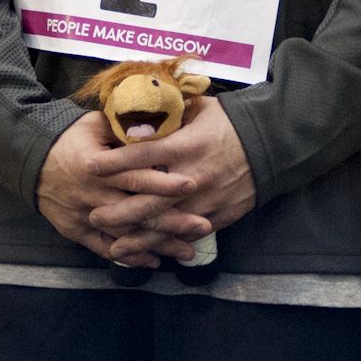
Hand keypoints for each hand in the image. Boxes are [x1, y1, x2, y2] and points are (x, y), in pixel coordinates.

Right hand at [37, 108, 198, 265]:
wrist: (29, 158)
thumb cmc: (69, 137)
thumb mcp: (95, 124)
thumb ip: (125, 129)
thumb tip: (160, 125)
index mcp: (97, 166)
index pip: (135, 176)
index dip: (164, 182)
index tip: (192, 185)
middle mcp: (92, 194)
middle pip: (136, 212)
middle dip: (171, 221)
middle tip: (203, 226)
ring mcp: (83, 215)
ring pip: (125, 235)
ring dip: (158, 245)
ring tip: (188, 251)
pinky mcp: (76, 230)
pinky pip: (104, 248)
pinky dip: (130, 257)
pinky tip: (154, 261)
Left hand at [86, 98, 255, 263]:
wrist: (272, 144)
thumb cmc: (230, 123)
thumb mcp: (199, 109)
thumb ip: (168, 114)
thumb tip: (136, 112)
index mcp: (185, 145)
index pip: (141, 155)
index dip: (113, 162)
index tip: (88, 166)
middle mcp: (191, 176)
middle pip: (147, 200)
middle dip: (117, 211)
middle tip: (92, 215)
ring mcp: (205, 200)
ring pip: (165, 225)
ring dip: (137, 238)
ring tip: (113, 246)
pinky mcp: (218, 216)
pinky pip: (187, 234)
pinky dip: (166, 245)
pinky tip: (149, 252)